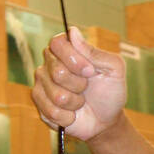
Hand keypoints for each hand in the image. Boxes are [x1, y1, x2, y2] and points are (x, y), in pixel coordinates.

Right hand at [32, 26, 125, 142]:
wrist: (106, 121)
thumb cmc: (110, 92)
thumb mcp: (113, 69)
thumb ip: (95, 52)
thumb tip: (73, 32)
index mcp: (66, 49)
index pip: (57, 43)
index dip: (73, 59)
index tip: (90, 71)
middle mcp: (50, 63)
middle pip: (57, 71)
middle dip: (79, 85)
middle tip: (86, 88)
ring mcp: (42, 84)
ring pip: (56, 95)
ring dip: (75, 103)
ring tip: (80, 102)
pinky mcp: (40, 104)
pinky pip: (51, 111)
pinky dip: (68, 117)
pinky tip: (72, 115)